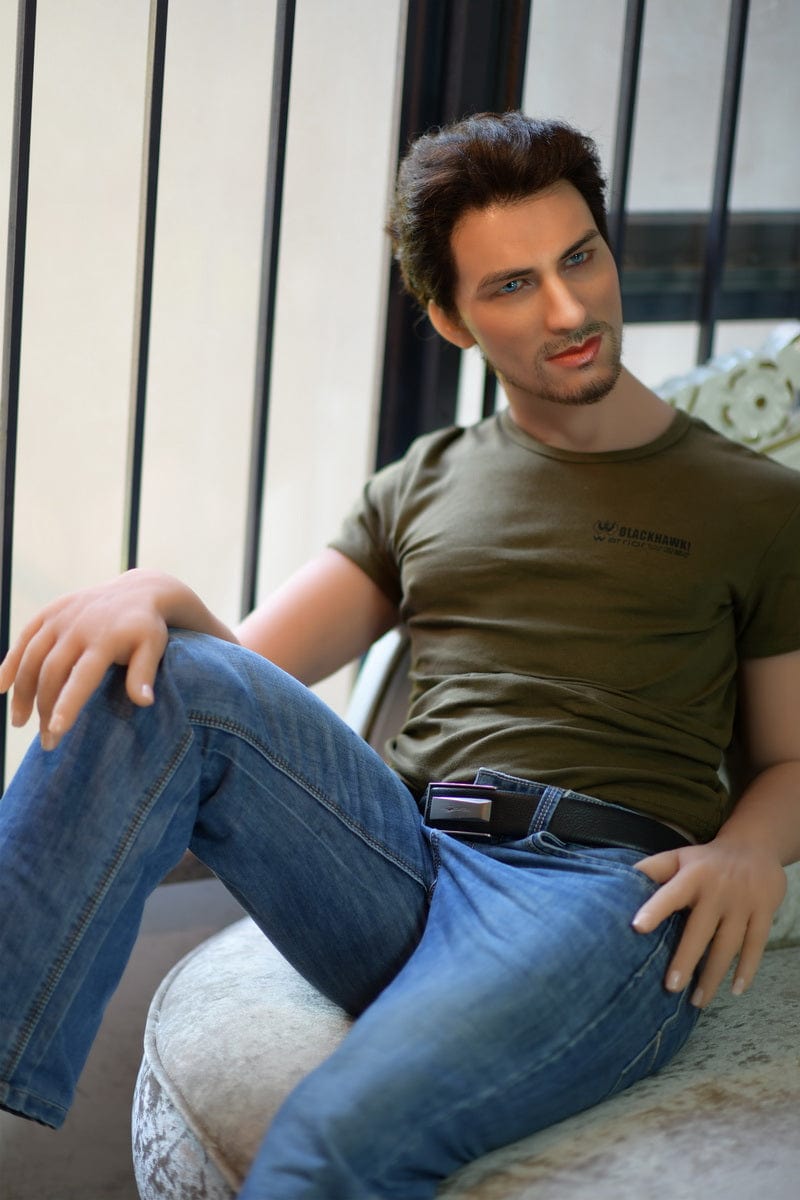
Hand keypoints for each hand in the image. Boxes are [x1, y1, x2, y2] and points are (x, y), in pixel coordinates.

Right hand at [0, 570, 171, 749]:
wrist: (137, 590)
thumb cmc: (146, 628)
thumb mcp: (154, 647)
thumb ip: (144, 673)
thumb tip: (144, 702)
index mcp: (105, 640)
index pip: (82, 677)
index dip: (68, 704)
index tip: (56, 730)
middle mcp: (78, 627)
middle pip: (52, 672)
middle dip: (44, 708)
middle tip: (46, 741)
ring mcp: (61, 618)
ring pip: (32, 657)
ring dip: (22, 691)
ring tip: (20, 721)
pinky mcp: (50, 612)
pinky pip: (24, 638)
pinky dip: (10, 662)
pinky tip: (1, 686)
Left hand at [631, 840, 786, 1006]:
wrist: (754, 847)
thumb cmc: (706, 860)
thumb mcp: (678, 857)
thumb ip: (651, 870)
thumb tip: (618, 882)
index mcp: (692, 876)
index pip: (670, 894)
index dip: (654, 909)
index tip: (637, 927)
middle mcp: (717, 890)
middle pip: (700, 930)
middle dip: (685, 959)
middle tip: (670, 987)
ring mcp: (743, 903)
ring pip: (728, 945)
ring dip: (713, 975)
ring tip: (697, 1000)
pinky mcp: (764, 912)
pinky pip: (755, 946)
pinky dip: (747, 969)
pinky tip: (735, 991)